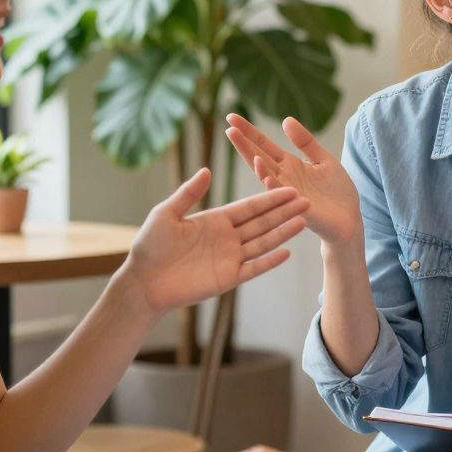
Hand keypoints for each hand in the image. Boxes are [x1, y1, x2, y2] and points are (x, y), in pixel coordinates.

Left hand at [119, 168, 308, 315]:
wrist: (143, 282)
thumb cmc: (149, 246)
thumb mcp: (166, 214)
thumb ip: (188, 193)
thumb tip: (206, 169)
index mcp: (216, 220)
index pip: (249, 207)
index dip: (270, 198)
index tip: (290, 189)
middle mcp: (227, 237)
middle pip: (262, 222)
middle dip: (284, 211)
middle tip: (307, 201)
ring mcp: (230, 258)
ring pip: (263, 242)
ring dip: (283, 232)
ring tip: (304, 221)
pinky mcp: (228, 278)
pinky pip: (254, 268)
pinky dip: (270, 261)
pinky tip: (287, 252)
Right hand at [226, 115, 362, 247]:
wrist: (350, 219)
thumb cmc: (336, 191)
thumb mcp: (323, 159)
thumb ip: (305, 142)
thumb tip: (285, 119)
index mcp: (289, 165)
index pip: (264, 145)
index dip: (248, 131)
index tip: (231, 117)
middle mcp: (284, 179)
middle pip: (258, 157)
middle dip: (243, 143)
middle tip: (228, 127)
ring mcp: (288, 193)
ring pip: (266, 176)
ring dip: (254, 161)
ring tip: (241, 144)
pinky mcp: (298, 207)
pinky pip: (283, 196)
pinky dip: (273, 186)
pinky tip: (265, 176)